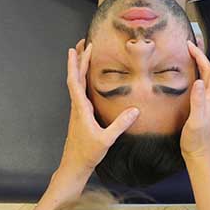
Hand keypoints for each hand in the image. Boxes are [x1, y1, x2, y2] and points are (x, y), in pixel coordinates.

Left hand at [60, 39, 140, 173]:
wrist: (74, 165)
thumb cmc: (87, 153)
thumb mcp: (106, 139)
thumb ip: (120, 125)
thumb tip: (135, 110)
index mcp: (81, 109)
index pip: (75, 81)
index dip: (76, 64)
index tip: (76, 49)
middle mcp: (77, 106)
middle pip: (75, 78)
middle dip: (79, 60)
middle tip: (82, 43)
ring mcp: (78, 110)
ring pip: (77, 84)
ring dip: (80, 68)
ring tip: (84, 54)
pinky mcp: (80, 115)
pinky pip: (80, 91)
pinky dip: (83, 79)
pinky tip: (89, 78)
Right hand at [180, 40, 209, 163]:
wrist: (200, 156)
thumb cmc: (196, 140)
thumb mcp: (196, 120)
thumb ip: (198, 101)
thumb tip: (200, 81)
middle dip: (202, 56)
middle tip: (191, 45)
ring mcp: (209, 104)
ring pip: (207, 79)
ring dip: (202, 65)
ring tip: (193, 55)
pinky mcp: (204, 109)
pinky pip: (203, 87)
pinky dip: (198, 76)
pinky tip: (192, 78)